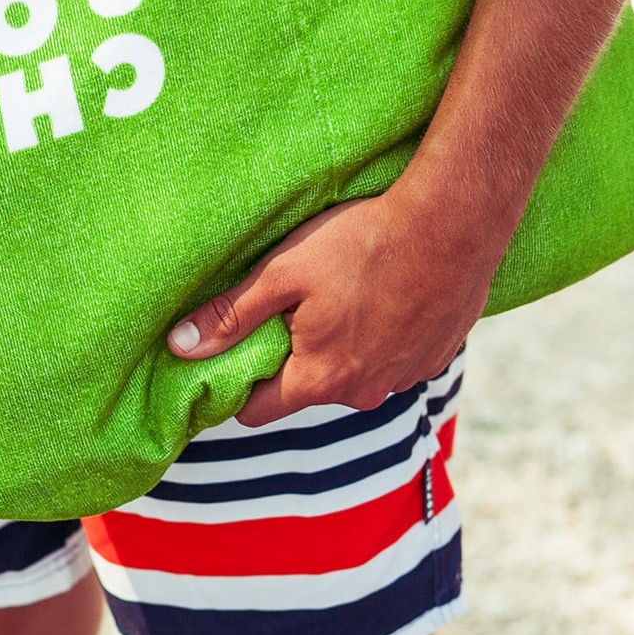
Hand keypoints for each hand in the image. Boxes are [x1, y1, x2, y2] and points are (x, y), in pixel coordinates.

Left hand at [166, 188, 495, 424]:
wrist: (454, 221)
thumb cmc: (363, 243)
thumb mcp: (284, 272)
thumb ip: (231, 316)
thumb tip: (179, 348)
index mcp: (318, 381)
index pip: (256, 412)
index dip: (237, 386)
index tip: (233, 356)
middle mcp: (362, 394)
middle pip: (305, 392)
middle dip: (292, 361)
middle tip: (293, 310)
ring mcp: (403, 380)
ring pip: (352, 377)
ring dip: (342, 350)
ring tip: (345, 298)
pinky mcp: (434, 360)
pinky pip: (393, 361)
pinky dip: (383, 339)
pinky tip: (385, 299)